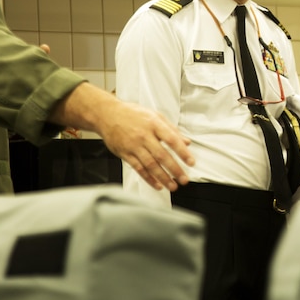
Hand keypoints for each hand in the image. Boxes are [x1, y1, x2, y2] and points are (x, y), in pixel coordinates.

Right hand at [51, 82, 194, 191]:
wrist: (107, 114)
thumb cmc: (133, 114)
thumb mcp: (155, 115)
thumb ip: (171, 129)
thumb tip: (186, 142)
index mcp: (154, 124)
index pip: (171, 139)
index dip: (182, 152)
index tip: (191, 162)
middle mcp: (144, 135)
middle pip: (162, 155)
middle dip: (174, 169)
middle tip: (184, 179)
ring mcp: (133, 146)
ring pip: (150, 164)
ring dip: (163, 177)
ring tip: (173, 186)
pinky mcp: (124, 153)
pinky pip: (138, 168)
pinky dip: (148, 178)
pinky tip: (157, 185)